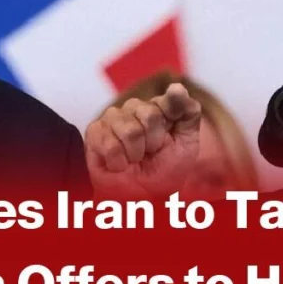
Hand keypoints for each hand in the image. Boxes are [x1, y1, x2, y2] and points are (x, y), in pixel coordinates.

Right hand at [84, 83, 201, 199]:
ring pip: (129, 130)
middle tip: (150, 154)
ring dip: (135, 155)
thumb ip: (188, 114)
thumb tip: (177, 87)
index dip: (172, 116)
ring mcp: (113, 118)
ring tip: (134, 160)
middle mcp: (136, 108)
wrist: (142, 197)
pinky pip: (110, 144)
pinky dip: (118, 162)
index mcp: (160, 107)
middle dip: (154, 143)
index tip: (171, 133)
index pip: (171, 99)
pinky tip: (118, 164)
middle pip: (150, 115)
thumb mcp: (186, 144)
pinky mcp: (94, 131)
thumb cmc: (165, 170)